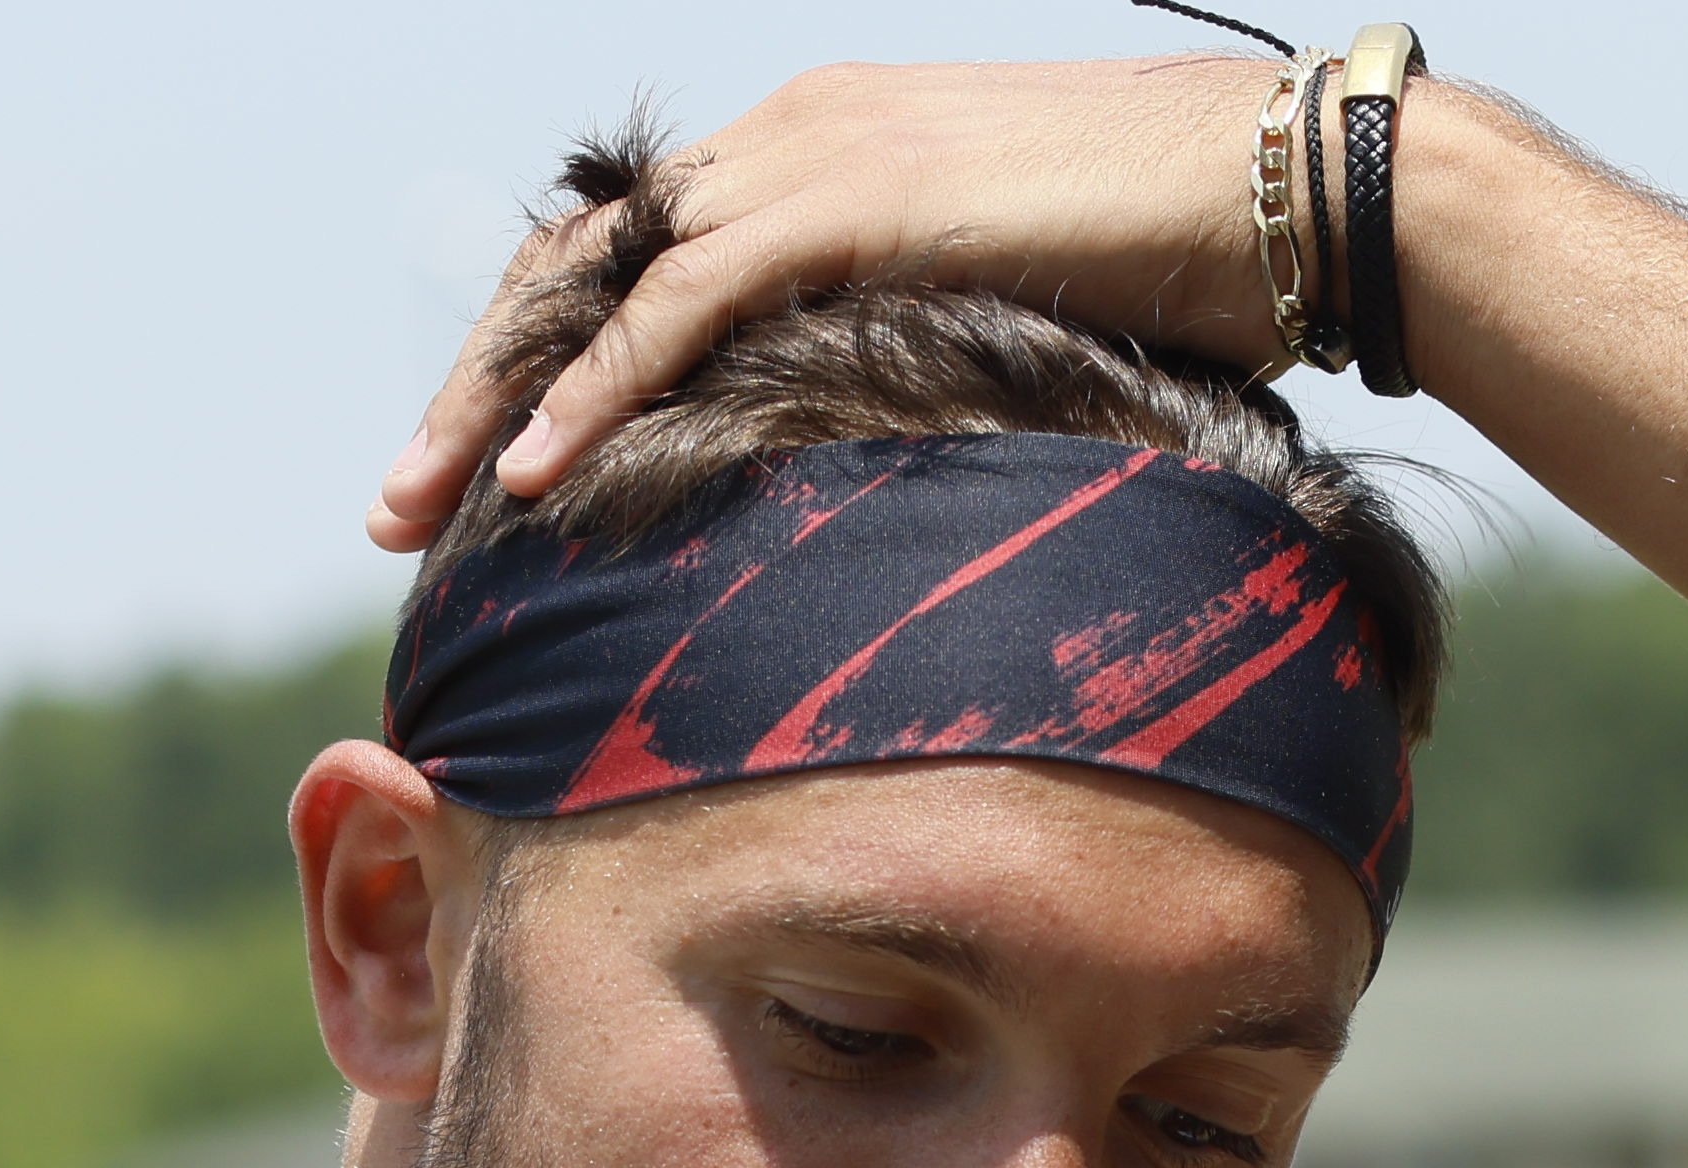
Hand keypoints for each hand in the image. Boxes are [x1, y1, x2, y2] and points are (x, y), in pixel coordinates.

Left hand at [369, 56, 1287, 553]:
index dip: (537, 363)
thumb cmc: (1181, 274)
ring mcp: (813, 157)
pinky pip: (682, 306)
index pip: (626, 260)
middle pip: (575, 268)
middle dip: (473, 389)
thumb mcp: (996, 323)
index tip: (480, 472)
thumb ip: (902, 365)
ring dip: (492, 404)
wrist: (1288, 193)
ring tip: (419, 511)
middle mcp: (789, 135)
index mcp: (813, 152)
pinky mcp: (852, 198)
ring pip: (595, 284)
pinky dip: (596, 395)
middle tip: (399, 507)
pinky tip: (534, 480)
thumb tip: (870, 485)